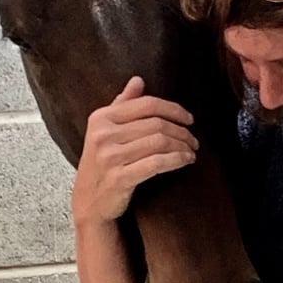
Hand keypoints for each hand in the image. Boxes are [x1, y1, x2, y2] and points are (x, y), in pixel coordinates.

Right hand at [71, 76, 197, 225]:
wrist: (88, 203)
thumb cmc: (102, 164)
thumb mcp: (105, 131)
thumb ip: (122, 104)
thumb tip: (138, 80)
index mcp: (101, 118)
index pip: (147, 104)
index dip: (173, 109)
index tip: (189, 119)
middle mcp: (103, 135)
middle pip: (157, 124)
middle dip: (181, 132)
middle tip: (193, 140)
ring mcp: (110, 157)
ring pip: (160, 142)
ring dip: (182, 146)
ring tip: (191, 151)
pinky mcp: (119, 178)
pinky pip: (157, 163)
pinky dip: (177, 160)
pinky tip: (185, 161)